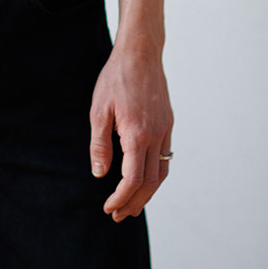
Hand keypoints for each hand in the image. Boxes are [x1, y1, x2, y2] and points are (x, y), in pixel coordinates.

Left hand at [89, 42, 172, 221]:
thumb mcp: (99, 110)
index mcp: (137, 135)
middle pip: (150, 182)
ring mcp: (165, 130)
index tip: (109, 208)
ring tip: (133, 205)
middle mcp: (156, 136)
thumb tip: (100, 174)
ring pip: (162, 173)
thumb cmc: (116, 78)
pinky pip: (166, 157)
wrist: (140, 53)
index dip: (121, 198)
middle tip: (119, 215)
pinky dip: (157, 175)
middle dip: (134, 202)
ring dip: (148, 193)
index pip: (133, 179)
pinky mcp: (168, 123)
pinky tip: (145, 178)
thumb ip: (100, 144)